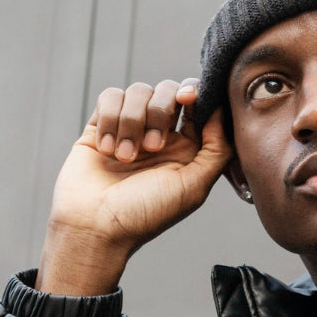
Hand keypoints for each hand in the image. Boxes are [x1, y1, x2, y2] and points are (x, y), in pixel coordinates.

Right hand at [39, 80, 230, 294]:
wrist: (95, 226)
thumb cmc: (146, 213)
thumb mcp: (194, 187)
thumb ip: (217, 149)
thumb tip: (221, 111)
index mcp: (187, 148)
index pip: (197, 104)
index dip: (196, 93)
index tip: (189, 98)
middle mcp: (160, 134)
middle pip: (167, 90)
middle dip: (161, 111)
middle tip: (154, 147)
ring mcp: (130, 128)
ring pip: (138, 90)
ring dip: (133, 122)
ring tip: (126, 158)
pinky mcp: (100, 125)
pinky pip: (109, 96)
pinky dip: (110, 120)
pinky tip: (106, 150)